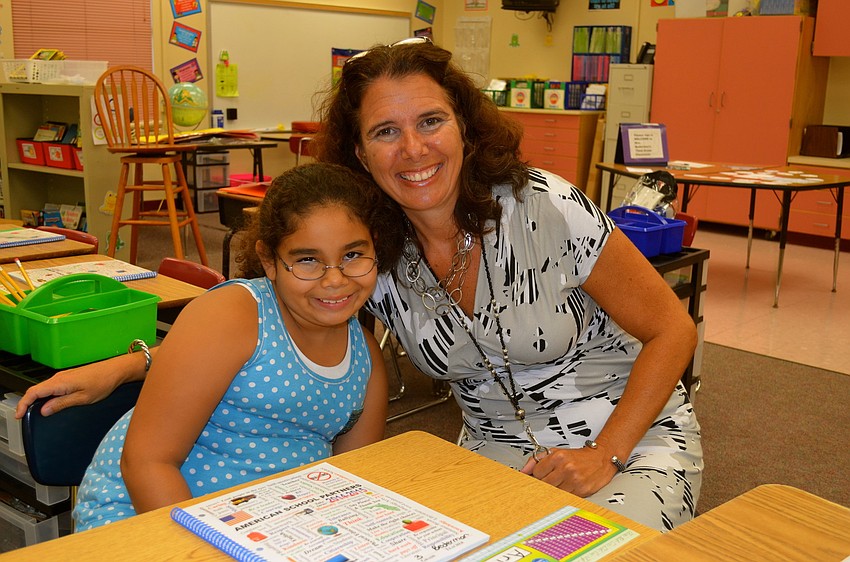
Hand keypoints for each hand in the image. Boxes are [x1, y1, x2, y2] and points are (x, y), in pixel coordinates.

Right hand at [14, 353, 142, 418]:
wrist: (116, 370)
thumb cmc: (103, 382)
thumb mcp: (83, 398)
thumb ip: (61, 404)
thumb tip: (43, 410)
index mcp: (60, 382)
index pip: (33, 392)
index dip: (23, 404)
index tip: (19, 415)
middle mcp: (59, 377)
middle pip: (36, 390)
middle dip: (27, 403)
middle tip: (24, 417)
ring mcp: (64, 376)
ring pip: (44, 388)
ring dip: (37, 400)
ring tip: (35, 412)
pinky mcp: (70, 377)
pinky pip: (53, 387)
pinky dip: (47, 395)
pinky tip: (51, 403)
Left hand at [520, 446, 617, 496]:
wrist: (601, 458)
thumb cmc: (578, 456)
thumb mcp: (557, 452)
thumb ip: (537, 459)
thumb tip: (523, 471)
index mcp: (558, 457)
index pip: (536, 472)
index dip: (538, 474)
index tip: (542, 474)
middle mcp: (566, 468)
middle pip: (544, 484)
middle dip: (545, 483)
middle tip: (551, 479)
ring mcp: (574, 481)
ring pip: (554, 492)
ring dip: (555, 489)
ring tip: (561, 482)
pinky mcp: (582, 491)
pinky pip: (565, 497)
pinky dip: (565, 494)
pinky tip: (569, 486)